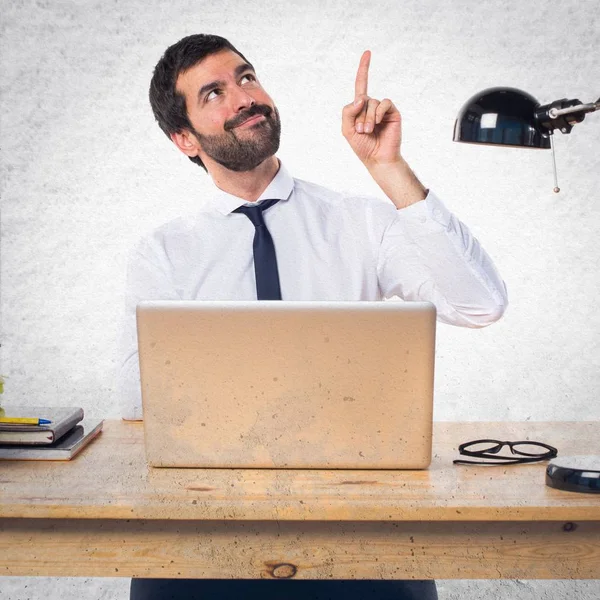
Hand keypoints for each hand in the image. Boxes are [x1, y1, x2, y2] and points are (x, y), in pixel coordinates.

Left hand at [342, 50, 401, 167]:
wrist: (377, 158)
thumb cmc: (362, 146)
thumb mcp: (347, 130)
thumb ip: (347, 112)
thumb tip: (361, 97)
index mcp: (360, 108)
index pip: (361, 85)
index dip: (363, 69)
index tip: (368, 52)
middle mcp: (372, 106)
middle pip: (362, 99)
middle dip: (359, 117)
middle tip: (361, 132)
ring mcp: (383, 109)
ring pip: (371, 103)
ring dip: (367, 118)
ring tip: (368, 131)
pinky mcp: (393, 112)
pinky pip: (384, 103)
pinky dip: (378, 112)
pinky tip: (377, 123)